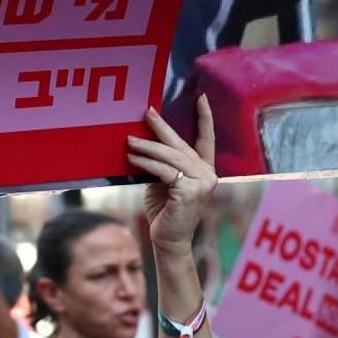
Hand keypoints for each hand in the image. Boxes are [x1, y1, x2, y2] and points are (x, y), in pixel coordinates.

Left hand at [128, 97, 216, 254]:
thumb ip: (163, 164)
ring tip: (129, 140)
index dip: (205, 118)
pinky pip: (163, 170)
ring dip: (147, 147)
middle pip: (181, 145)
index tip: (200, 97)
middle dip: (162, 127)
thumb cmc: (165, 211)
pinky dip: (146, 163)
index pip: (207, 139)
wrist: (168, 240)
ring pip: (170, 157)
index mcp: (204, 170)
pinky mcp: (190, 190)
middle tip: (146, 112)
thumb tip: (143, 142)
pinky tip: (132, 158)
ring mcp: (202, 182)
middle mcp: (207, 174)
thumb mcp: (165, 182)